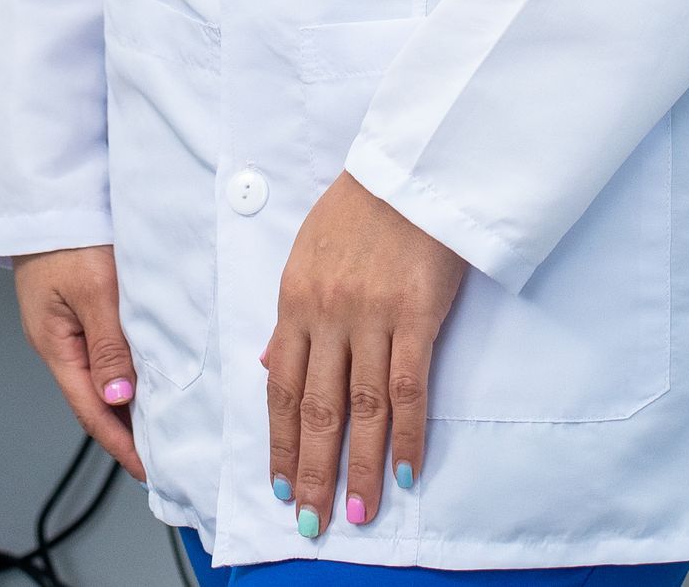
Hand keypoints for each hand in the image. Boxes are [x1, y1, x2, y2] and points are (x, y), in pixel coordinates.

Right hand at [13, 245, 146, 481]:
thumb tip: (118, 401)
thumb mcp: (93, 289)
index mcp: (55, 344)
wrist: (46, 192)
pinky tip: (144, 369)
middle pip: (94, 397)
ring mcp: (65, 322)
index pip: (91, 410)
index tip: (148, 470)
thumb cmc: (66, 234)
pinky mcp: (76, 302)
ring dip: (127, 398)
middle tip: (162, 454)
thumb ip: (107, 345)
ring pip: (100, 371)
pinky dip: (124, 365)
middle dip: (126, 430)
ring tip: (161, 420)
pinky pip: (103, 345)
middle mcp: (58, 340)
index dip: (120, 444)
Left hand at [263, 171, 465, 534]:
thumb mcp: (307, 254)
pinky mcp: (418, 313)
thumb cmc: (360, 207)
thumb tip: (271, 366)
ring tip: (354, 512)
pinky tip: (405, 472)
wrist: (411, 166)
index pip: (283, 387)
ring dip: (358, 466)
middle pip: (318, 408)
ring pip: (361, 407)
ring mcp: (373, 315)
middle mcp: (328, 314)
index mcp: (295, 300)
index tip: (281, 486)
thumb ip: (291, 316)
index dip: (282, 442)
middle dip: (312, 472)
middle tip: (311, 522)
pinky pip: (410, 387)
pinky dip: (408, 435)